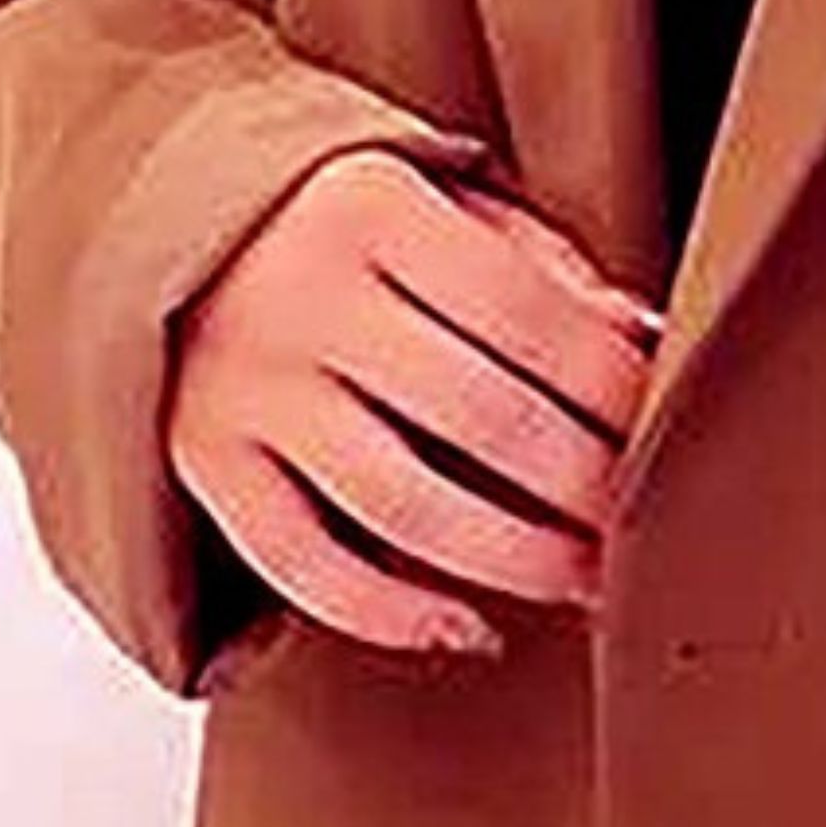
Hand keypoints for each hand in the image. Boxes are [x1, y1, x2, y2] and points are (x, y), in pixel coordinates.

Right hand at [168, 149, 661, 659]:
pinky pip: (302, 565)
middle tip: (648, 527)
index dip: (616, 388)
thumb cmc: (331, 215)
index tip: (675, 431)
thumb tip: (641, 337)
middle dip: (586, 488)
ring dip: (517, 560)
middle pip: (483, 420)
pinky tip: (469, 628)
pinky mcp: (202, 460)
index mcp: (369, 210)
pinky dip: (390, 614)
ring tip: (588, 583)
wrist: (151, 209)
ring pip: (405, 508)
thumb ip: (536, 263)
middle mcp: (299, 298)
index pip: (528, 316)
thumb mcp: (432, 198)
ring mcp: (245, 387)